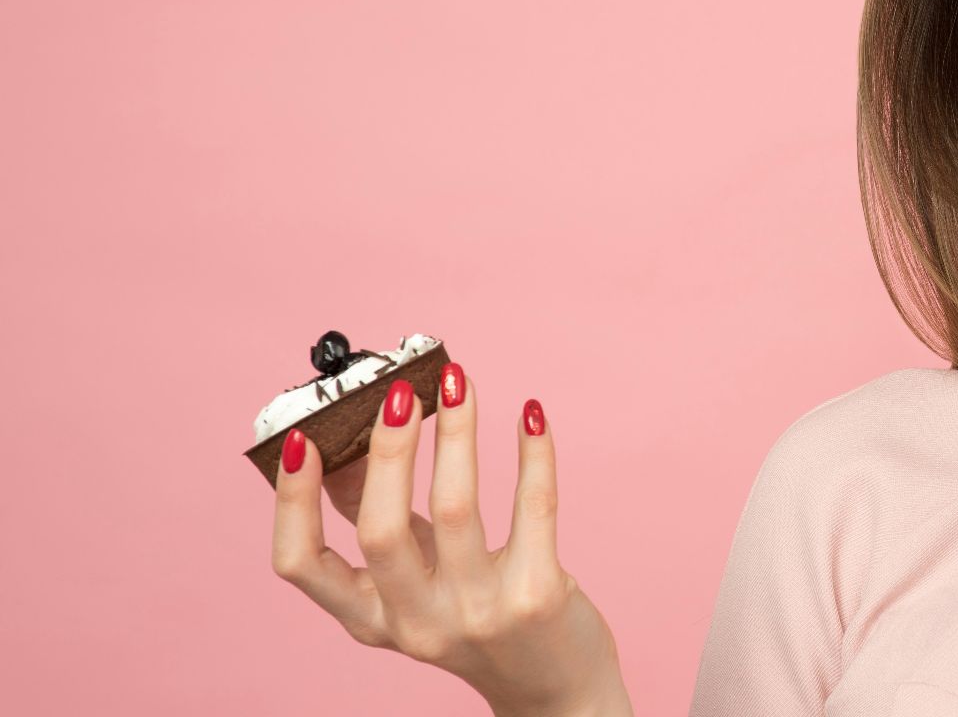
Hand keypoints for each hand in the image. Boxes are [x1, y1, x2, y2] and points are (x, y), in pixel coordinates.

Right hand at [270, 364, 632, 716]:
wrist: (555, 689)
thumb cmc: (479, 616)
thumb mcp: (418, 580)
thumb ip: (382, 520)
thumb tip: (345, 443)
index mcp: (372, 618)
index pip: (299, 565)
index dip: (292, 500)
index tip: (301, 439)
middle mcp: (417, 623)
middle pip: (380, 530)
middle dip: (387, 451)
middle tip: (399, 392)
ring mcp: (479, 613)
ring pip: (457, 509)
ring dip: (456, 434)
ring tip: (460, 382)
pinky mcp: (539, 596)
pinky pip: (535, 507)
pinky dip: (533, 454)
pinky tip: (531, 414)